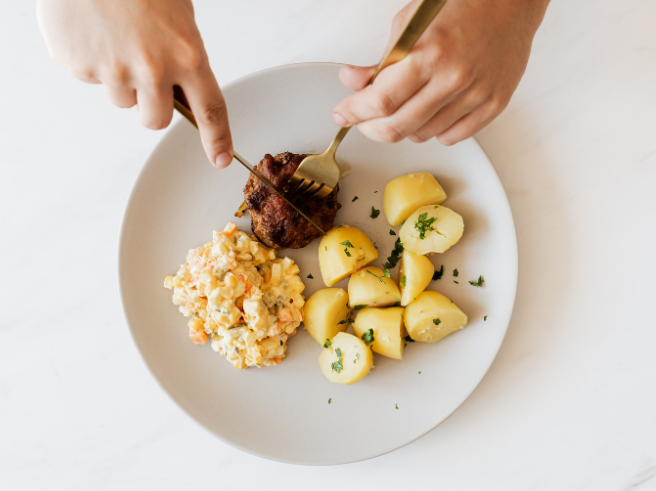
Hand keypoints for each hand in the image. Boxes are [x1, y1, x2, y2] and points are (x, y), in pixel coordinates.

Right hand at [37, 0, 232, 167]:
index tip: (220, 158)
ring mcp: (114, 71)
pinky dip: (93, 61)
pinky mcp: (81, 67)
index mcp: (186, 54)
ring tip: (116, 38)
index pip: (211, 109)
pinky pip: (92, 80)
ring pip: (123, 101)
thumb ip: (183, 54)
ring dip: (121, 79)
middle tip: (144, 71)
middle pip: (157, 120)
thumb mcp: (177, 14)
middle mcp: (153, 69)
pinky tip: (94, 32)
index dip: (217, 138)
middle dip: (153, 105)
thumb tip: (182, 87)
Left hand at [333, 0, 548, 145]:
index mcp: (430, 54)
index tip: (343, 114)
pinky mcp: (493, 105)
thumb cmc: (459, 6)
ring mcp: (476, 95)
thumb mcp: (408, 24)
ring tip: (399, 108)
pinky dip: (433, 131)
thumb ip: (380, 61)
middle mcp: (454, 78)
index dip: (355, 112)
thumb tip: (352, 83)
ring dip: (401, 128)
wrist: (509, 1)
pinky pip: (451, 137)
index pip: (381, 101)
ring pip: (422, 135)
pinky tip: (429, 112)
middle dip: (370, 128)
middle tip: (362, 120)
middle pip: (398, 127)